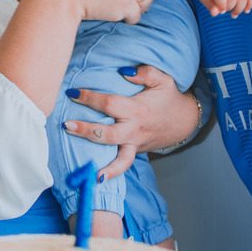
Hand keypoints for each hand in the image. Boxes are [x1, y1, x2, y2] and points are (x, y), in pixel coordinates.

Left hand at [62, 65, 197, 179]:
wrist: (185, 121)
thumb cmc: (169, 98)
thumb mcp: (163, 79)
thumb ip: (145, 72)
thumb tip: (124, 71)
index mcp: (137, 110)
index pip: (109, 104)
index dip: (90, 98)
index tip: (72, 92)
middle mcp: (135, 130)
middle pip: (107, 134)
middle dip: (86, 130)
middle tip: (66, 124)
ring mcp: (135, 144)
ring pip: (118, 158)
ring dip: (99, 160)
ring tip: (84, 165)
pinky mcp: (135, 151)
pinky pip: (123, 165)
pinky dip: (112, 173)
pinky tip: (96, 179)